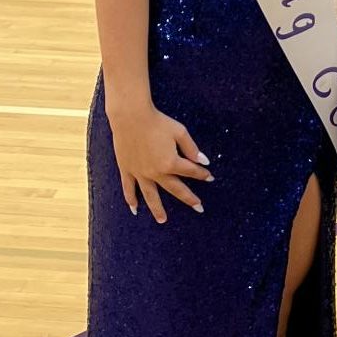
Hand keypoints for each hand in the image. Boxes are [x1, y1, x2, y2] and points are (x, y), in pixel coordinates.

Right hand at [105, 97, 212, 222]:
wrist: (130, 116)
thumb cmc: (157, 121)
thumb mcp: (179, 132)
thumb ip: (191, 148)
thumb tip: (203, 161)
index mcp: (171, 162)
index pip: (191, 172)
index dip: (202, 174)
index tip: (209, 177)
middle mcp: (156, 172)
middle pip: (175, 189)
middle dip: (189, 198)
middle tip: (199, 207)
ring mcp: (140, 173)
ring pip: (151, 196)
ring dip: (158, 209)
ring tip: (163, 220)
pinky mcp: (127, 169)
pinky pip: (129, 188)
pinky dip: (131, 200)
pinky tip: (135, 209)